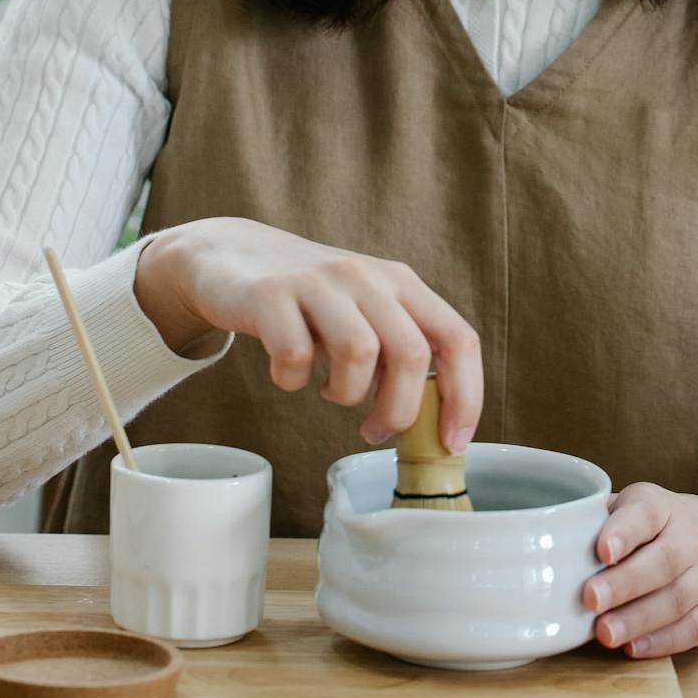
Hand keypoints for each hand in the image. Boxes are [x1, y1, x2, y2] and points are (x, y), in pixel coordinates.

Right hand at [132, 217, 482, 450]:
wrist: (232, 255)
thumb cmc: (308, 301)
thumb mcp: (364, 314)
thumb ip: (396, 355)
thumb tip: (427, 421)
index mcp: (401, 283)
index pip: (457, 338)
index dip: (466, 395)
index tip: (452, 443)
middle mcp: (366, 276)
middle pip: (410, 354)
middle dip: (398, 411)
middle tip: (374, 430)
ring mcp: (318, 282)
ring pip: (358, 353)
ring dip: (345, 395)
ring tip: (328, 391)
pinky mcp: (270, 294)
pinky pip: (295, 355)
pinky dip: (293, 380)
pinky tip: (290, 373)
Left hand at [581, 480, 697, 658]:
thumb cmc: (671, 527)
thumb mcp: (643, 507)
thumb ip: (604, 519)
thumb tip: (553, 541)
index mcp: (664, 508)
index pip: (646, 512)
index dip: (624, 530)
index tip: (602, 549)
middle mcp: (691, 540)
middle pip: (661, 562)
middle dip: (624, 583)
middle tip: (590, 598)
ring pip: (674, 601)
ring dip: (637, 620)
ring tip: (604, 632)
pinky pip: (689, 630)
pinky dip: (660, 641)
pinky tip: (633, 646)